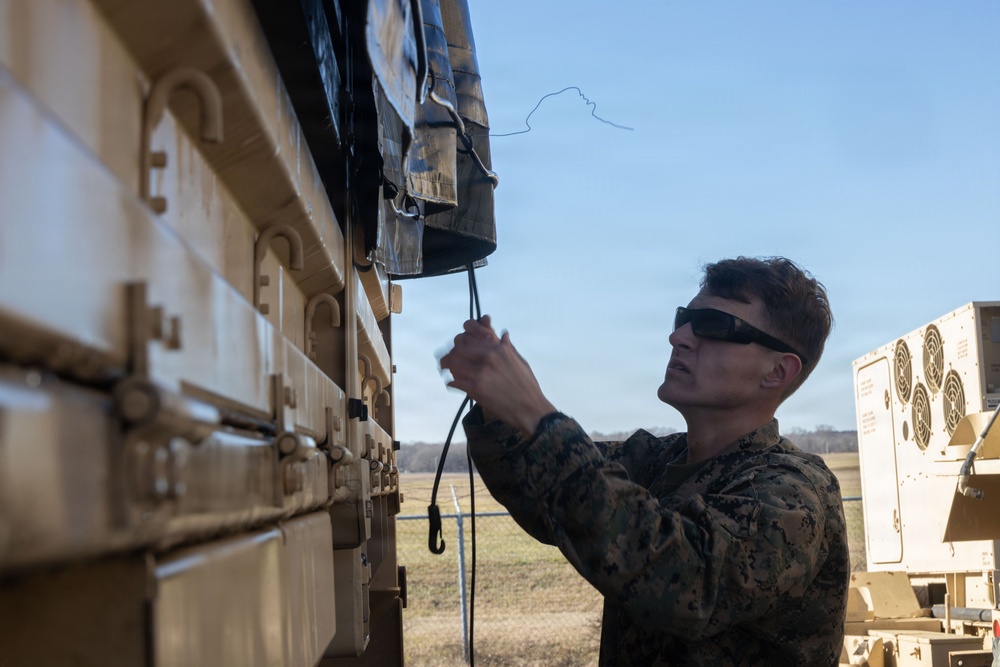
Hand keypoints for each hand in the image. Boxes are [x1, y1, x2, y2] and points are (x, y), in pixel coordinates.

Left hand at [439, 316, 556, 437]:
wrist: (530, 409)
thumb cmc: (527, 385)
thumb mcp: (520, 361)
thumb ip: (507, 347)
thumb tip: (502, 334)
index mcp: (498, 348)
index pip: (471, 338)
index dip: (460, 342)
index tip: (457, 347)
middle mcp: (489, 357)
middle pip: (459, 348)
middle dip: (451, 353)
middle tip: (446, 359)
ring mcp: (481, 373)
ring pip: (453, 363)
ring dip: (447, 366)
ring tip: (445, 370)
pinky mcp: (476, 389)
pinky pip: (455, 382)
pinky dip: (451, 382)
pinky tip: (452, 384)